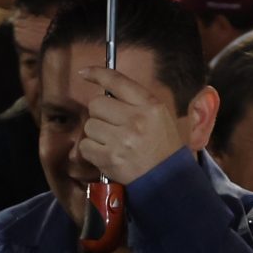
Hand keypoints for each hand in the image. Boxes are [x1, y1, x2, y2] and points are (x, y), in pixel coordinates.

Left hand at [75, 65, 189, 185]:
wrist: (168, 178)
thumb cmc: (163, 145)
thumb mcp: (160, 115)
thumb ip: (136, 101)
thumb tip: (106, 88)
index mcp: (150, 105)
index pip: (118, 81)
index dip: (97, 74)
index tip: (85, 74)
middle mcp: (136, 120)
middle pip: (96, 104)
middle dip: (100, 114)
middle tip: (112, 125)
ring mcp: (122, 140)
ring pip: (90, 125)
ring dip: (96, 133)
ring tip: (113, 142)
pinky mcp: (110, 159)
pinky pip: (86, 146)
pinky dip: (92, 150)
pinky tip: (107, 153)